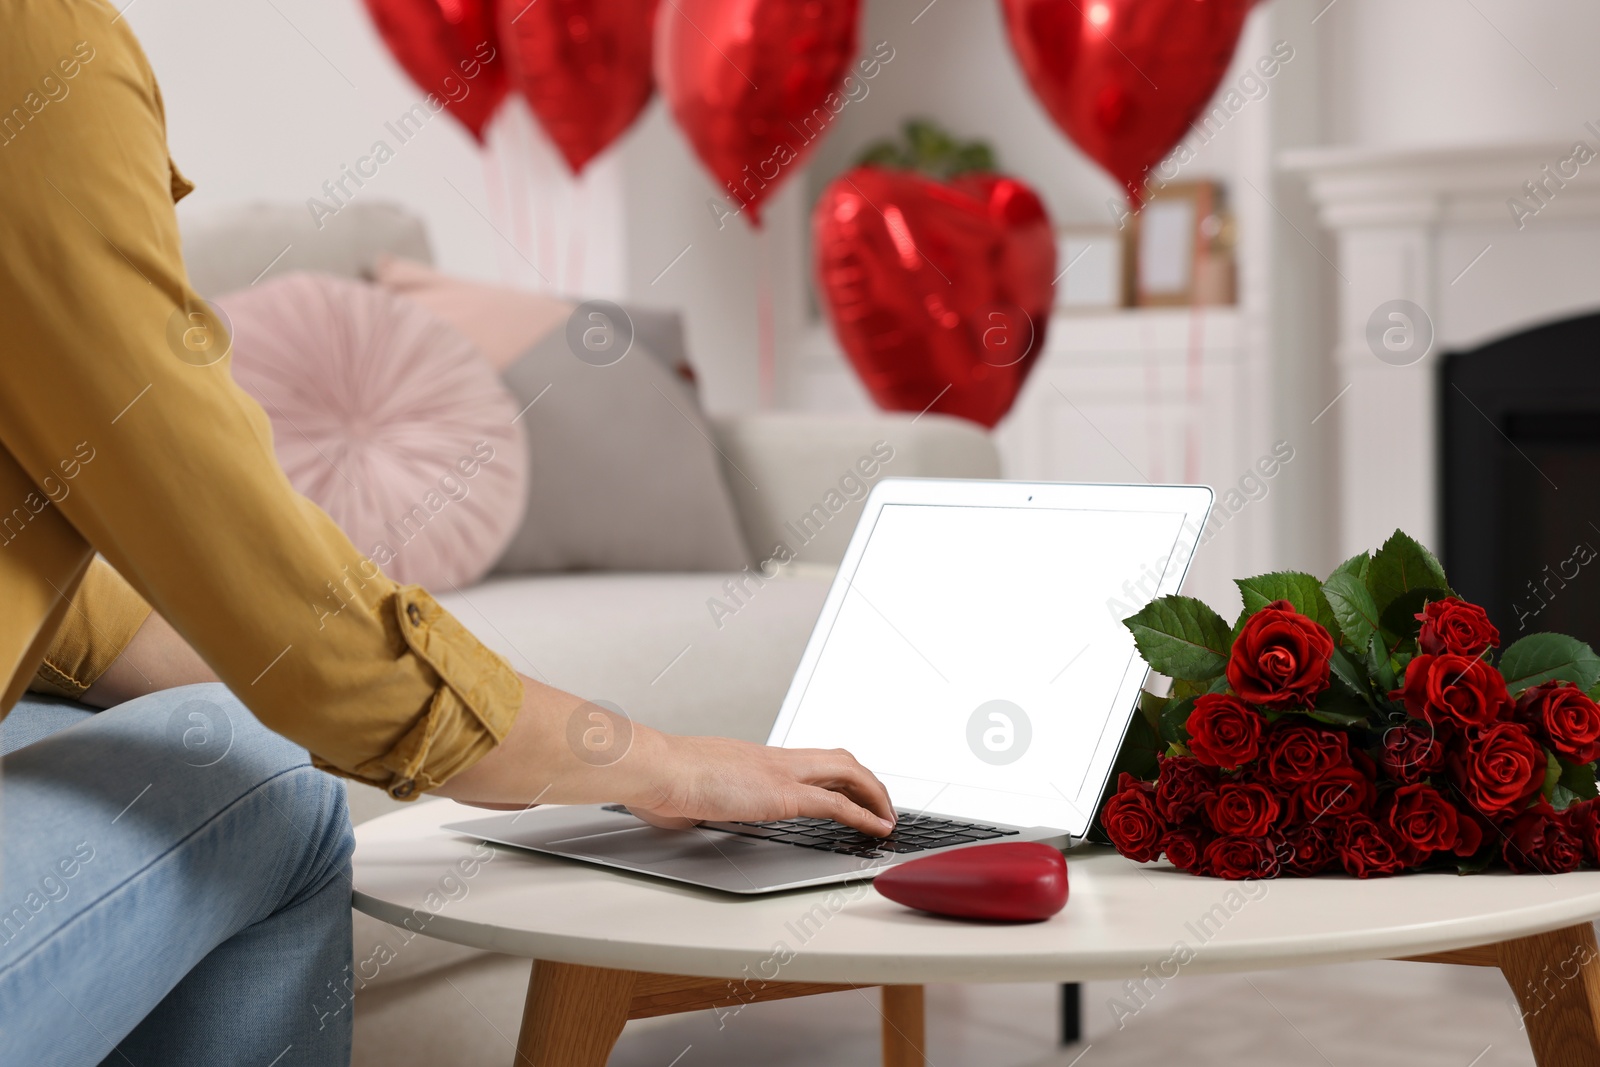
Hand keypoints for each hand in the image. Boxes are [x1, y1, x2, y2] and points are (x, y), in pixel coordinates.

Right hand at [441, 679, 896, 836]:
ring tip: (888, 815)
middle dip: (864, 778)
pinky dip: (863, 813)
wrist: (649, 766)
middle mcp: (770, 758)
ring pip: (845, 771)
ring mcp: (779, 772)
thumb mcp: (677, 793)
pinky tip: (877, 827)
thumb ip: (687, 803)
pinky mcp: (782, 793)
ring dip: (873, 793)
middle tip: (880, 798)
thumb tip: (675, 813)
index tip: (840, 787)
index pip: (800, 760)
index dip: (828, 772)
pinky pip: (836, 803)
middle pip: (834, 757)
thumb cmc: (653, 779)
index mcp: (748, 758)